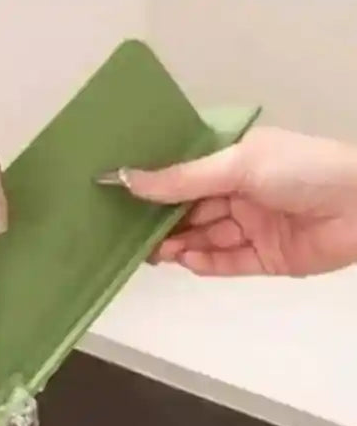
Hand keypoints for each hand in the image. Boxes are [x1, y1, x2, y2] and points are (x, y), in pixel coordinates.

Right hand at [106, 127, 356, 276]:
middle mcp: (244, 193)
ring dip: (178, 245)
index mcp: (239, 162)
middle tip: (129, 236)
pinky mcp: (264, 258)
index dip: (156, 188)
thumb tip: (127, 179)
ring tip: (153, 253)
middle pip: (191, 212)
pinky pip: (226, 263)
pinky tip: (184, 262)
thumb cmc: (304, 169)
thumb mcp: (238, 165)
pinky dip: (204, 263)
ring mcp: (254, 227)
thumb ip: (182, 179)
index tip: (121, 197)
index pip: (187, 177)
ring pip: (205, 239)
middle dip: (162, 224)